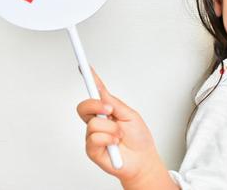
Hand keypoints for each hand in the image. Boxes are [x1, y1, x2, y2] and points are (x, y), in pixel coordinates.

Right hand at [76, 67, 161, 183]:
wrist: (143, 160)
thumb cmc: (138, 138)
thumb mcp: (130, 115)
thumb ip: (114, 104)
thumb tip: (102, 92)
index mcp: (107, 110)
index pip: (95, 93)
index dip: (89, 80)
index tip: (84, 67)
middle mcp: (97, 122)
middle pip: (84, 106)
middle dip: (96, 105)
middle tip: (109, 109)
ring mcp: (93, 135)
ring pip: (94, 123)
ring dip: (112, 129)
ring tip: (120, 135)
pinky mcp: (92, 149)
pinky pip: (95, 138)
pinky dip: (109, 139)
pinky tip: (115, 143)